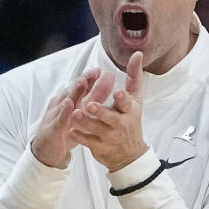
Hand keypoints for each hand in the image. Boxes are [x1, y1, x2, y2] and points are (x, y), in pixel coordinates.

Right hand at [31, 68, 113, 167]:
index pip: (80, 87)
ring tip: (83, 82)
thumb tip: (107, 83)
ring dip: (74, 91)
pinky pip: (59, 119)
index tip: (100, 70)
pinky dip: (64, 111)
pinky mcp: (52, 128)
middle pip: (73, 90)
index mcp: (69, 101)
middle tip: (93, 72)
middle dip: (83, 80)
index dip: (89, 78)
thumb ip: (94, 99)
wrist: (48, 150)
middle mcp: (61, 105)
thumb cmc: (66, 130)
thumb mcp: (82, 114)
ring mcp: (55, 115)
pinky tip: (70, 105)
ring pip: (65, 101)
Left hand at [69, 51, 147, 171]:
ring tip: (75, 114)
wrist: (130, 154)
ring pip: (95, 128)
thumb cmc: (131, 120)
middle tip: (89, 104)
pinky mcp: (99, 146)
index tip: (117, 93)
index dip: (122, 98)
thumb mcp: (135, 99)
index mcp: (129, 110)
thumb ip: (134, 77)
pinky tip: (71, 130)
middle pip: (109, 117)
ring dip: (85, 121)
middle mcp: (120, 124)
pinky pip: (88, 142)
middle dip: (100, 111)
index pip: (126, 103)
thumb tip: (137, 53)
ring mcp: (109, 136)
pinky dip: (80, 136)